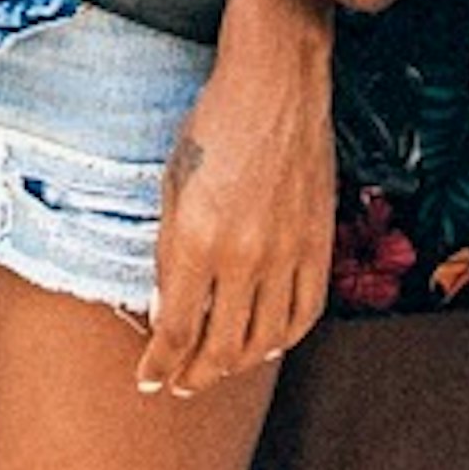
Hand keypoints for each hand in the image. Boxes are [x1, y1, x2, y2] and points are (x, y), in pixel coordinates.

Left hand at [138, 0, 335, 396]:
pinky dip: (285, 340)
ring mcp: (287, 253)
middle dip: (195, 376)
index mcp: (197, 239)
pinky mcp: (319, 244)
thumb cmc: (213, 125)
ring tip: (218, 371)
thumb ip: (169, 254)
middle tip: (181, 385)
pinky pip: (305, 313)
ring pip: (265, 341)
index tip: (149, 380)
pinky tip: (268, 346)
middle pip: (221, 347)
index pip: (177, 329)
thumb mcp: (172, 185)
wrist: (276, 84)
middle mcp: (244, 255)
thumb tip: (167, 313)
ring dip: (237, 366)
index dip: (161, 364)